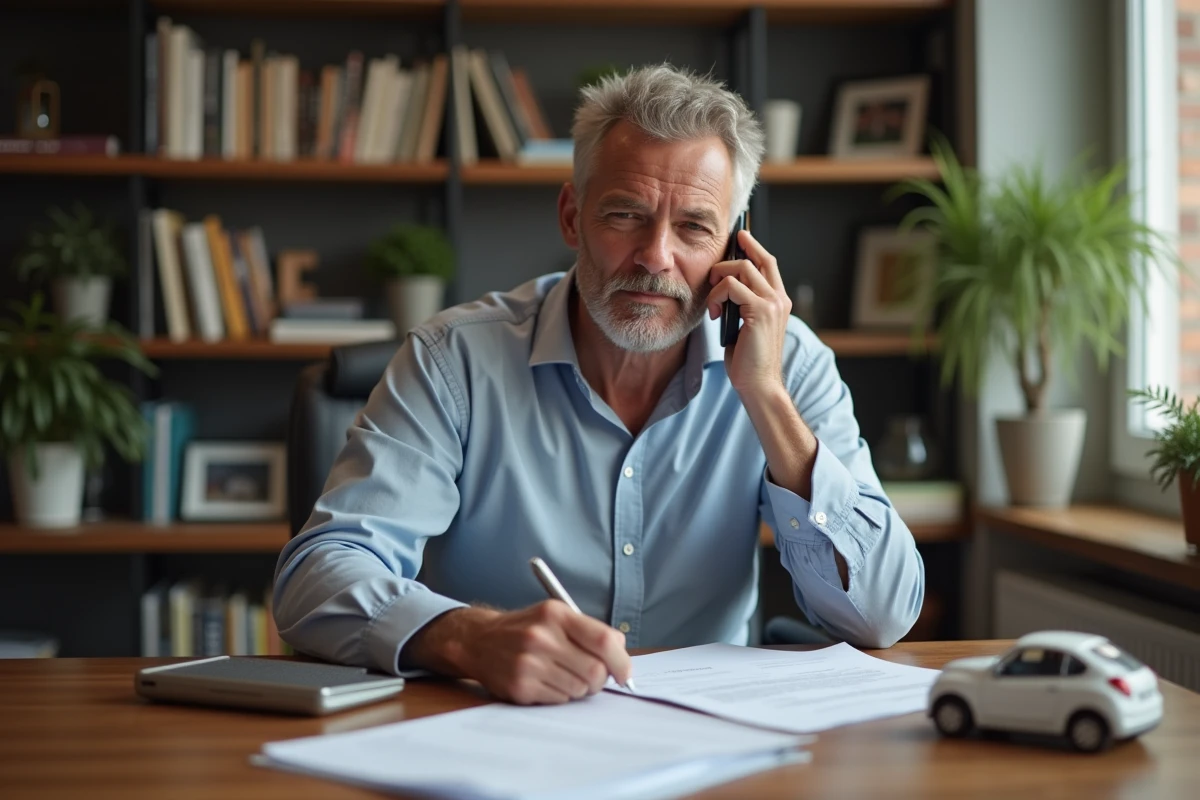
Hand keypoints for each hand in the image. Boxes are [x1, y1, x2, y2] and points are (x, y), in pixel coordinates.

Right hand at [405, 602, 632, 704]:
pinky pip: (560, 700)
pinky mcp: (520, 686)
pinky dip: (561, 695)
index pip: (603, 640)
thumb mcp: (555, 615)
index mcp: (555, 614)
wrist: (479, 640)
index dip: (621, 660)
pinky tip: (547, 682)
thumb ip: (588, 630)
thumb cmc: (525, 629)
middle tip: (594, 678)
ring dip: (580, 688)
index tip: (625, 672)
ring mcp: (529, 663)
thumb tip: (621, 651)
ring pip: (579, 688)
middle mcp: (541, 637)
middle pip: (595, 670)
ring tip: (565, 676)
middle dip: (601, 679)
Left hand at [707, 229, 791, 397]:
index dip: (753, 246)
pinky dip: (717, 295)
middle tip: (712, 273)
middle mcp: (779, 298)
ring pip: (741, 269)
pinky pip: (732, 286)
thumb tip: (724, 288)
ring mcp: (772, 303)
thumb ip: (742, 304)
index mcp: (779, 301)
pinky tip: (714, 313)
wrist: (759, 384)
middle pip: (756, 258)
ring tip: (713, 303)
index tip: (739, 235)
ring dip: (719, 281)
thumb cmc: (749, 360)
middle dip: (731, 256)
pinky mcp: (760, 311)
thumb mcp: (745, 326)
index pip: (768, 262)